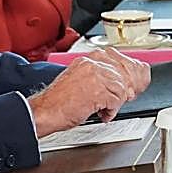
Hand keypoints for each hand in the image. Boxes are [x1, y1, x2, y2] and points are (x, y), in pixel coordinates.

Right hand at [28, 49, 150, 135]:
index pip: (119, 60)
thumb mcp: (79, 80)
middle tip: (117, 101)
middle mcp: (93, 64)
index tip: (127, 86)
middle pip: (124, 73)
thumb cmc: (58, 101)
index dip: (125, 75)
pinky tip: (101, 113)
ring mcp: (96, 76)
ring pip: (121, 88)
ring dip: (115, 102)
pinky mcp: (98, 90)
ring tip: (104, 109)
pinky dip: (111, 111)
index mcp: (88, 59)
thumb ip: (99, 77)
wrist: (44, 111)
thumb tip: (120, 84)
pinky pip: (116, 101)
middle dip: (124, 89)